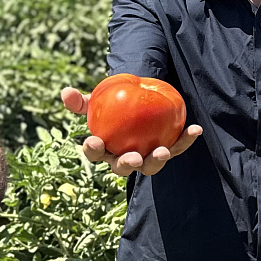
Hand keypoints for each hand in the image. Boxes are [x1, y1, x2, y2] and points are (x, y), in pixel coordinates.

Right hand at [61, 85, 203, 177]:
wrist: (136, 101)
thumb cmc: (111, 104)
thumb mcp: (96, 99)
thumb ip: (80, 99)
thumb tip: (65, 93)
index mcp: (104, 149)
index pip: (95, 152)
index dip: (94, 149)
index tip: (95, 140)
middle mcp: (124, 159)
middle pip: (123, 167)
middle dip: (128, 165)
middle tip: (134, 158)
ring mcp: (146, 157)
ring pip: (151, 166)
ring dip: (157, 160)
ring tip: (163, 151)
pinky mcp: (166, 151)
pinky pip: (177, 147)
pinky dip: (185, 140)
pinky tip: (195, 129)